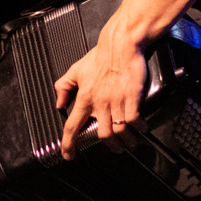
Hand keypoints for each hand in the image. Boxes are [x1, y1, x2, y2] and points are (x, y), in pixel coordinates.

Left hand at [53, 32, 146, 159]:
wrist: (120, 45)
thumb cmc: (100, 56)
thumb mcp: (75, 70)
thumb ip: (64, 87)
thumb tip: (59, 103)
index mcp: (84, 98)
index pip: (72, 126)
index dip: (69, 144)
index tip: (69, 156)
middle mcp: (99, 103)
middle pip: (102, 135)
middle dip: (110, 147)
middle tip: (116, 149)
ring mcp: (117, 101)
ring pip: (119, 131)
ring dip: (126, 142)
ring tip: (131, 144)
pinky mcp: (132, 97)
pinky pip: (135, 120)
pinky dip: (139, 128)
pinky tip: (141, 129)